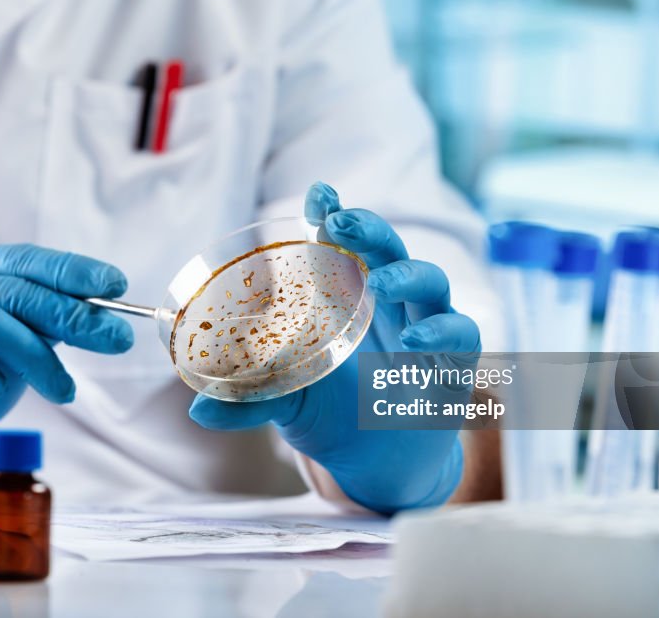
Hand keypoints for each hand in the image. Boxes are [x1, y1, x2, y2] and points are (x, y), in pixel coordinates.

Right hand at [0, 244, 132, 427]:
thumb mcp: (9, 330)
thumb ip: (43, 318)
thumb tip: (104, 318)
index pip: (24, 257)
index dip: (71, 269)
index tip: (115, 284)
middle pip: (14, 291)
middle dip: (72, 315)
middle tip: (115, 339)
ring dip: (37, 358)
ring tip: (64, 389)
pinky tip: (0, 389)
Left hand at [189, 182, 480, 513]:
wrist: (380, 465)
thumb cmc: (334, 417)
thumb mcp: (288, 403)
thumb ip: (249, 399)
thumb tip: (198, 409)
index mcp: (350, 299)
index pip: (343, 246)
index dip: (333, 216)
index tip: (318, 194)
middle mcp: (390, 304)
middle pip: (388, 249)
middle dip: (367, 229)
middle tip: (341, 222)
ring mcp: (425, 327)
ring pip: (430, 280)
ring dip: (406, 275)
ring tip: (379, 284)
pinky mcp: (454, 363)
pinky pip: (461, 334)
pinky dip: (440, 331)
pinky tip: (414, 339)